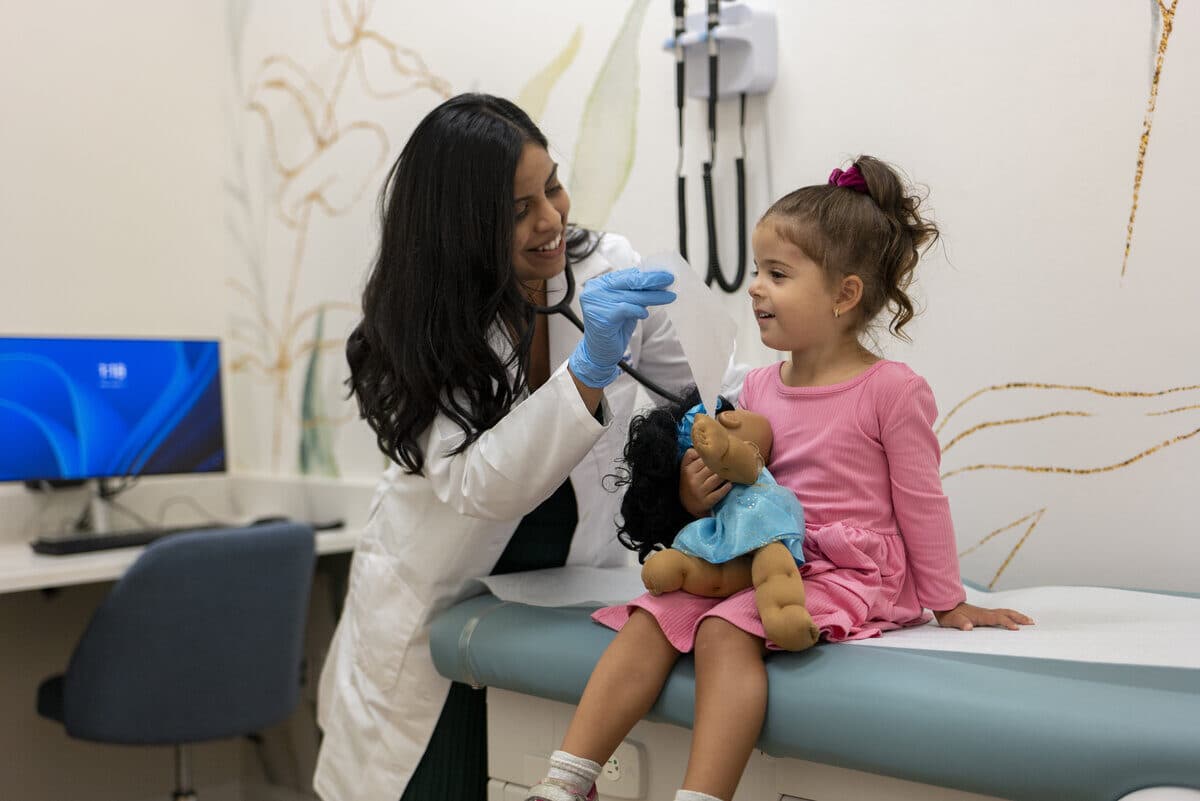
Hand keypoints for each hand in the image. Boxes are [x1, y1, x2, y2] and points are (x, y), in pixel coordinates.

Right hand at [568, 269, 674, 387]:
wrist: (599, 353)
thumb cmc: (613, 329)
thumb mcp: (626, 306)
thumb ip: (635, 293)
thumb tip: (657, 281)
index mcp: (600, 283)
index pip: (627, 274)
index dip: (647, 274)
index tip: (664, 275)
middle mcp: (595, 289)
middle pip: (629, 281)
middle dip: (652, 280)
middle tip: (670, 279)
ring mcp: (596, 301)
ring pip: (631, 295)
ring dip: (653, 296)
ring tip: (669, 297)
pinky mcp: (601, 315)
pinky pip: (626, 309)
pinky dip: (638, 311)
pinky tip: (645, 314)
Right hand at [679, 448, 730, 517]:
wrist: (686, 504)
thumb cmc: (689, 481)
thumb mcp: (685, 467)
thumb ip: (692, 455)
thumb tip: (707, 445)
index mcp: (687, 469)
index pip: (703, 458)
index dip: (714, 456)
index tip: (722, 454)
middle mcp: (692, 479)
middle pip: (712, 468)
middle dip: (722, 464)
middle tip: (731, 462)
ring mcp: (699, 491)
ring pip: (717, 478)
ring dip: (726, 475)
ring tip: (732, 471)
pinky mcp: (706, 501)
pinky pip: (719, 493)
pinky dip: (726, 487)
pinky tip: (730, 484)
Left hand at [933, 602, 1033, 630]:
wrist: (945, 605)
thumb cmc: (949, 614)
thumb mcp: (952, 620)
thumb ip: (960, 623)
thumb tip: (968, 627)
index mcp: (980, 615)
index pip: (996, 619)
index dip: (1006, 623)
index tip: (1016, 628)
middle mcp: (985, 612)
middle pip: (1005, 613)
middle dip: (1019, 618)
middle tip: (1031, 623)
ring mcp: (986, 612)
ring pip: (1005, 612)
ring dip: (1017, 615)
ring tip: (1029, 620)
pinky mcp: (985, 613)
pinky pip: (1001, 614)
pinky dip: (1011, 615)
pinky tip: (1014, 619)